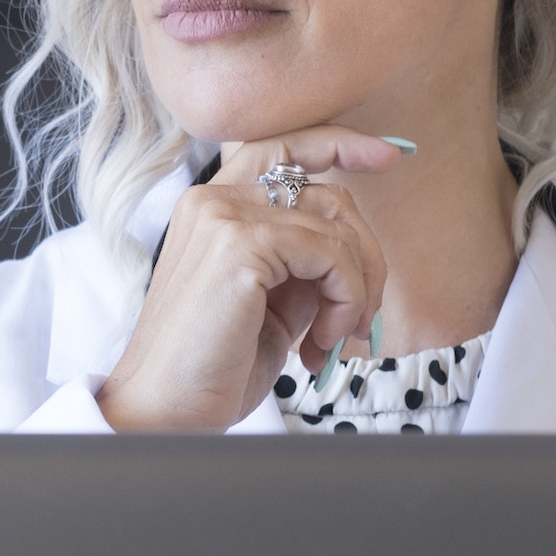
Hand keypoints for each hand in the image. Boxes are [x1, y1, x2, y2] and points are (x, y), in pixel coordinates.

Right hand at [98, 128, 404, 431]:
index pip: (284, 148)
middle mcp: (213, 199)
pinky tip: (320, 341)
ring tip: (334, 339)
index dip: (340, 143)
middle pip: (328, 194)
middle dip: (366, 257)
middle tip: (360, 320)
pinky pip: (331, 253)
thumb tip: (355, 257)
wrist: (166, 412)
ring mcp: (224, 216)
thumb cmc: (211, 369)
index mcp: (213, 208)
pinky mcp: (241, 244)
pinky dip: (346, 298)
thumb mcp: (269, 305)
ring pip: (337, 226)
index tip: (389, 154)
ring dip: (357, 288)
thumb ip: (302, 267)